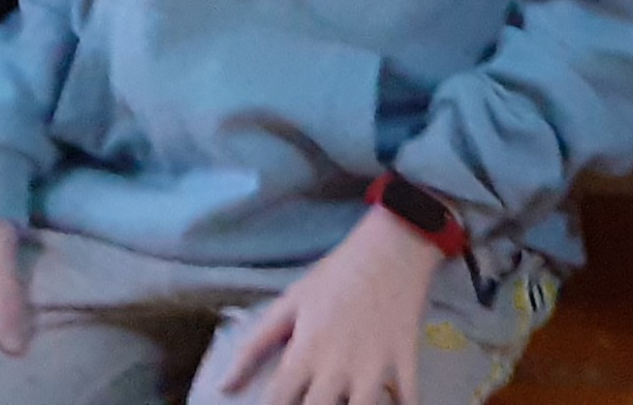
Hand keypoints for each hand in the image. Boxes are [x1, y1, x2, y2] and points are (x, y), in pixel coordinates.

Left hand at [214, 208, 445, 403]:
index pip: (277, 401)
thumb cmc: (338, 272)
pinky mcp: (406, 356)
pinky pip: (409, 395)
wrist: (395, 244)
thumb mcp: (290, 302)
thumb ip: (253, 347)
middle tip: (313, 401)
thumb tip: (223, 387)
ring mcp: (375, 363)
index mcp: (306, 351)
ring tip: (346, 404)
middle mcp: (337, 365)